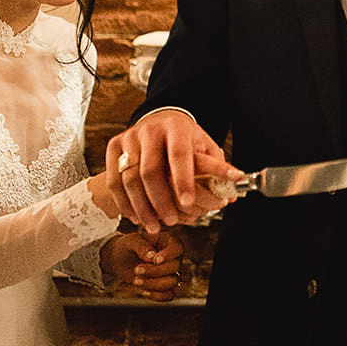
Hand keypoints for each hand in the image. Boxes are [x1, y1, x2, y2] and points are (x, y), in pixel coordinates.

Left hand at [101, 229, 183, 301]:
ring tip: (136, 281)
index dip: (169, 255)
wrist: (120, 260)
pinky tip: (143, 291)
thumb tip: (151, 255)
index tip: (155, 260)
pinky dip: (157, 296)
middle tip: (136, 270)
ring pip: (173, 282)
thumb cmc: (128, 246)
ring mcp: (171, 272)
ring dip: (153, 284)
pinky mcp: (166, 286)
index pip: (177, 248)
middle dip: (155, 271)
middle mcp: (174, 257)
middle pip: (175, 266)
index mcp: (168, 241)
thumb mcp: (131, 241)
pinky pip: (169, 295)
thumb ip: (141, 246)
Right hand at [104, 110, 241, 232]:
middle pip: (150, 170)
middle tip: (171, 220)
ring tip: (153, 226)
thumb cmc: (186, 139)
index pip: (179, 154)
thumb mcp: (205, 147)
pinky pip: (114, 181)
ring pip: (129, 179)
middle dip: (160, 200)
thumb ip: (218, 169)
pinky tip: (135, 217)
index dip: (183, 180)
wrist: (160, 120)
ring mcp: (129, 137)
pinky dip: (124, 203)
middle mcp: (150, 130)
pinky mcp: (114, 146)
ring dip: (141, 207)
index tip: (188, 203)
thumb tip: (232, 196)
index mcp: (177, 127)